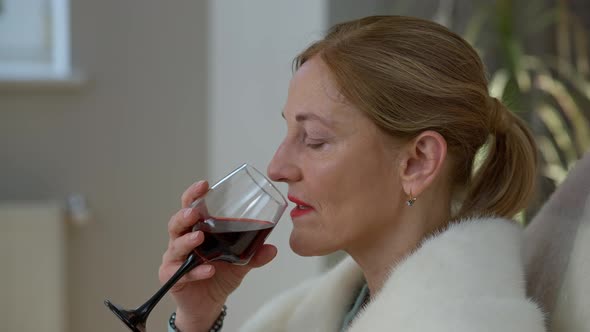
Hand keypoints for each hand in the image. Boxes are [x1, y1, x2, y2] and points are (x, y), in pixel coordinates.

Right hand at [158, 180, 277, 330]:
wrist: (208, 305)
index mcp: (196, 229)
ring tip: (199, 237)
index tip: (204, 185)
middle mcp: (182, 241)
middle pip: (177, 222)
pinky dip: (196, 271)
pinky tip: (208, 270)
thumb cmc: (219, 275)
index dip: (194, 195)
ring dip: (187, 240)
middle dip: (185, 215)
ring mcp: (175, 259)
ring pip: (176, 245)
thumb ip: (253, 254)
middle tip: (196, 212)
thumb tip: (272, 248)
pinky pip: (183, 273)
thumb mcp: (240, 263)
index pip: (191, 207)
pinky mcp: (173, 278)